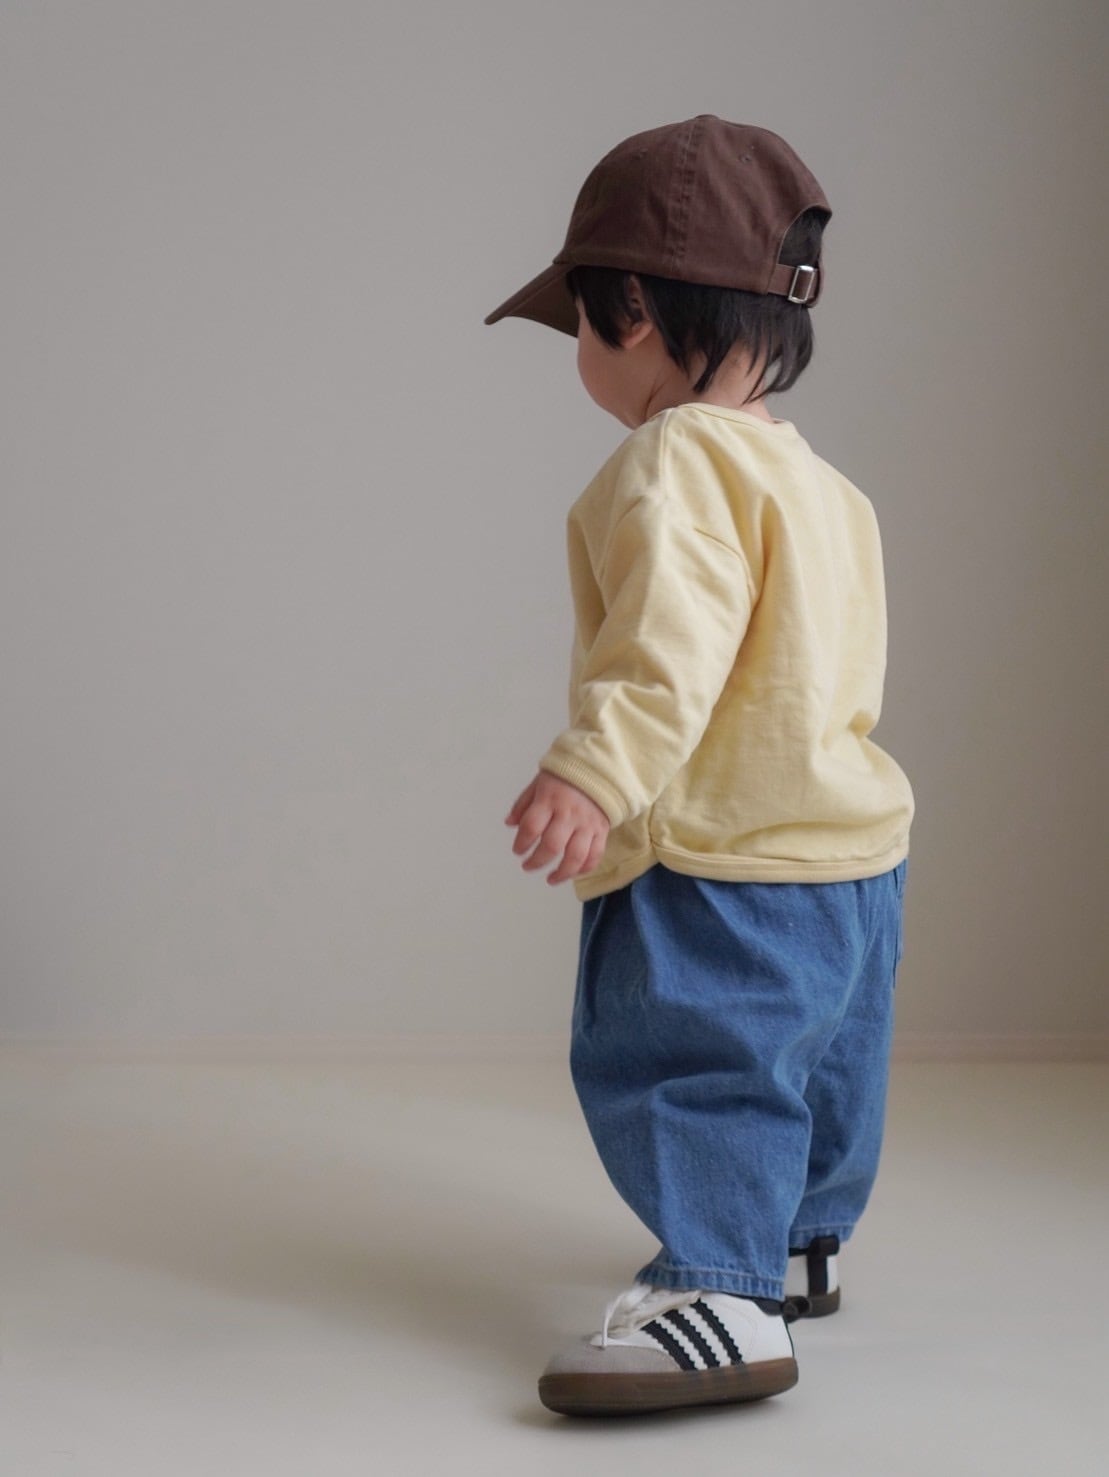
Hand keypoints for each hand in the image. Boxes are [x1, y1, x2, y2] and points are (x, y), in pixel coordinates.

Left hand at [504, 771, 609, 885]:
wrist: (599, 768)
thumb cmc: (564, 776)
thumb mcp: (538, 783)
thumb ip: (523, 804)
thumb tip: (509, 824)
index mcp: (549, 800)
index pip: (531, 827)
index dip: (521, 843)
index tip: (517, 850)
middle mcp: (569, 815)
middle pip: (552, 846)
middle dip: (537, 862)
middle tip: (527, 867)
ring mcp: (587, 824)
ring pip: (575, 856)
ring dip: (562, 873)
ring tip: (551, 879)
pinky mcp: (602, 830)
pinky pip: (595, 855)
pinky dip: (584, 869)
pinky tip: (573, 873)